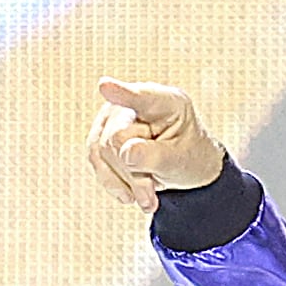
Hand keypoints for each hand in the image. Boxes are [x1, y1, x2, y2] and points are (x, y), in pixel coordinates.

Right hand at [89, 78, 226, 212]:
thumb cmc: (189, 158)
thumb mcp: (181, 162)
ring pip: (102, 150)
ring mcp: (114, 116)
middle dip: (134, 172)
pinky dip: (113, 182)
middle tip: (153, 196)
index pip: (141, 98)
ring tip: (148, 199)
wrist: (186, 169)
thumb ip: (154, 157)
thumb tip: (124, 153)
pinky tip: (129, 196)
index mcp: (166, 102)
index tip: (105, 86)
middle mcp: (134, 102)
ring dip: (126, 181)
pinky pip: (95, 159)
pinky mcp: (101, 133)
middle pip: (117, 137)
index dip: (122, 93)